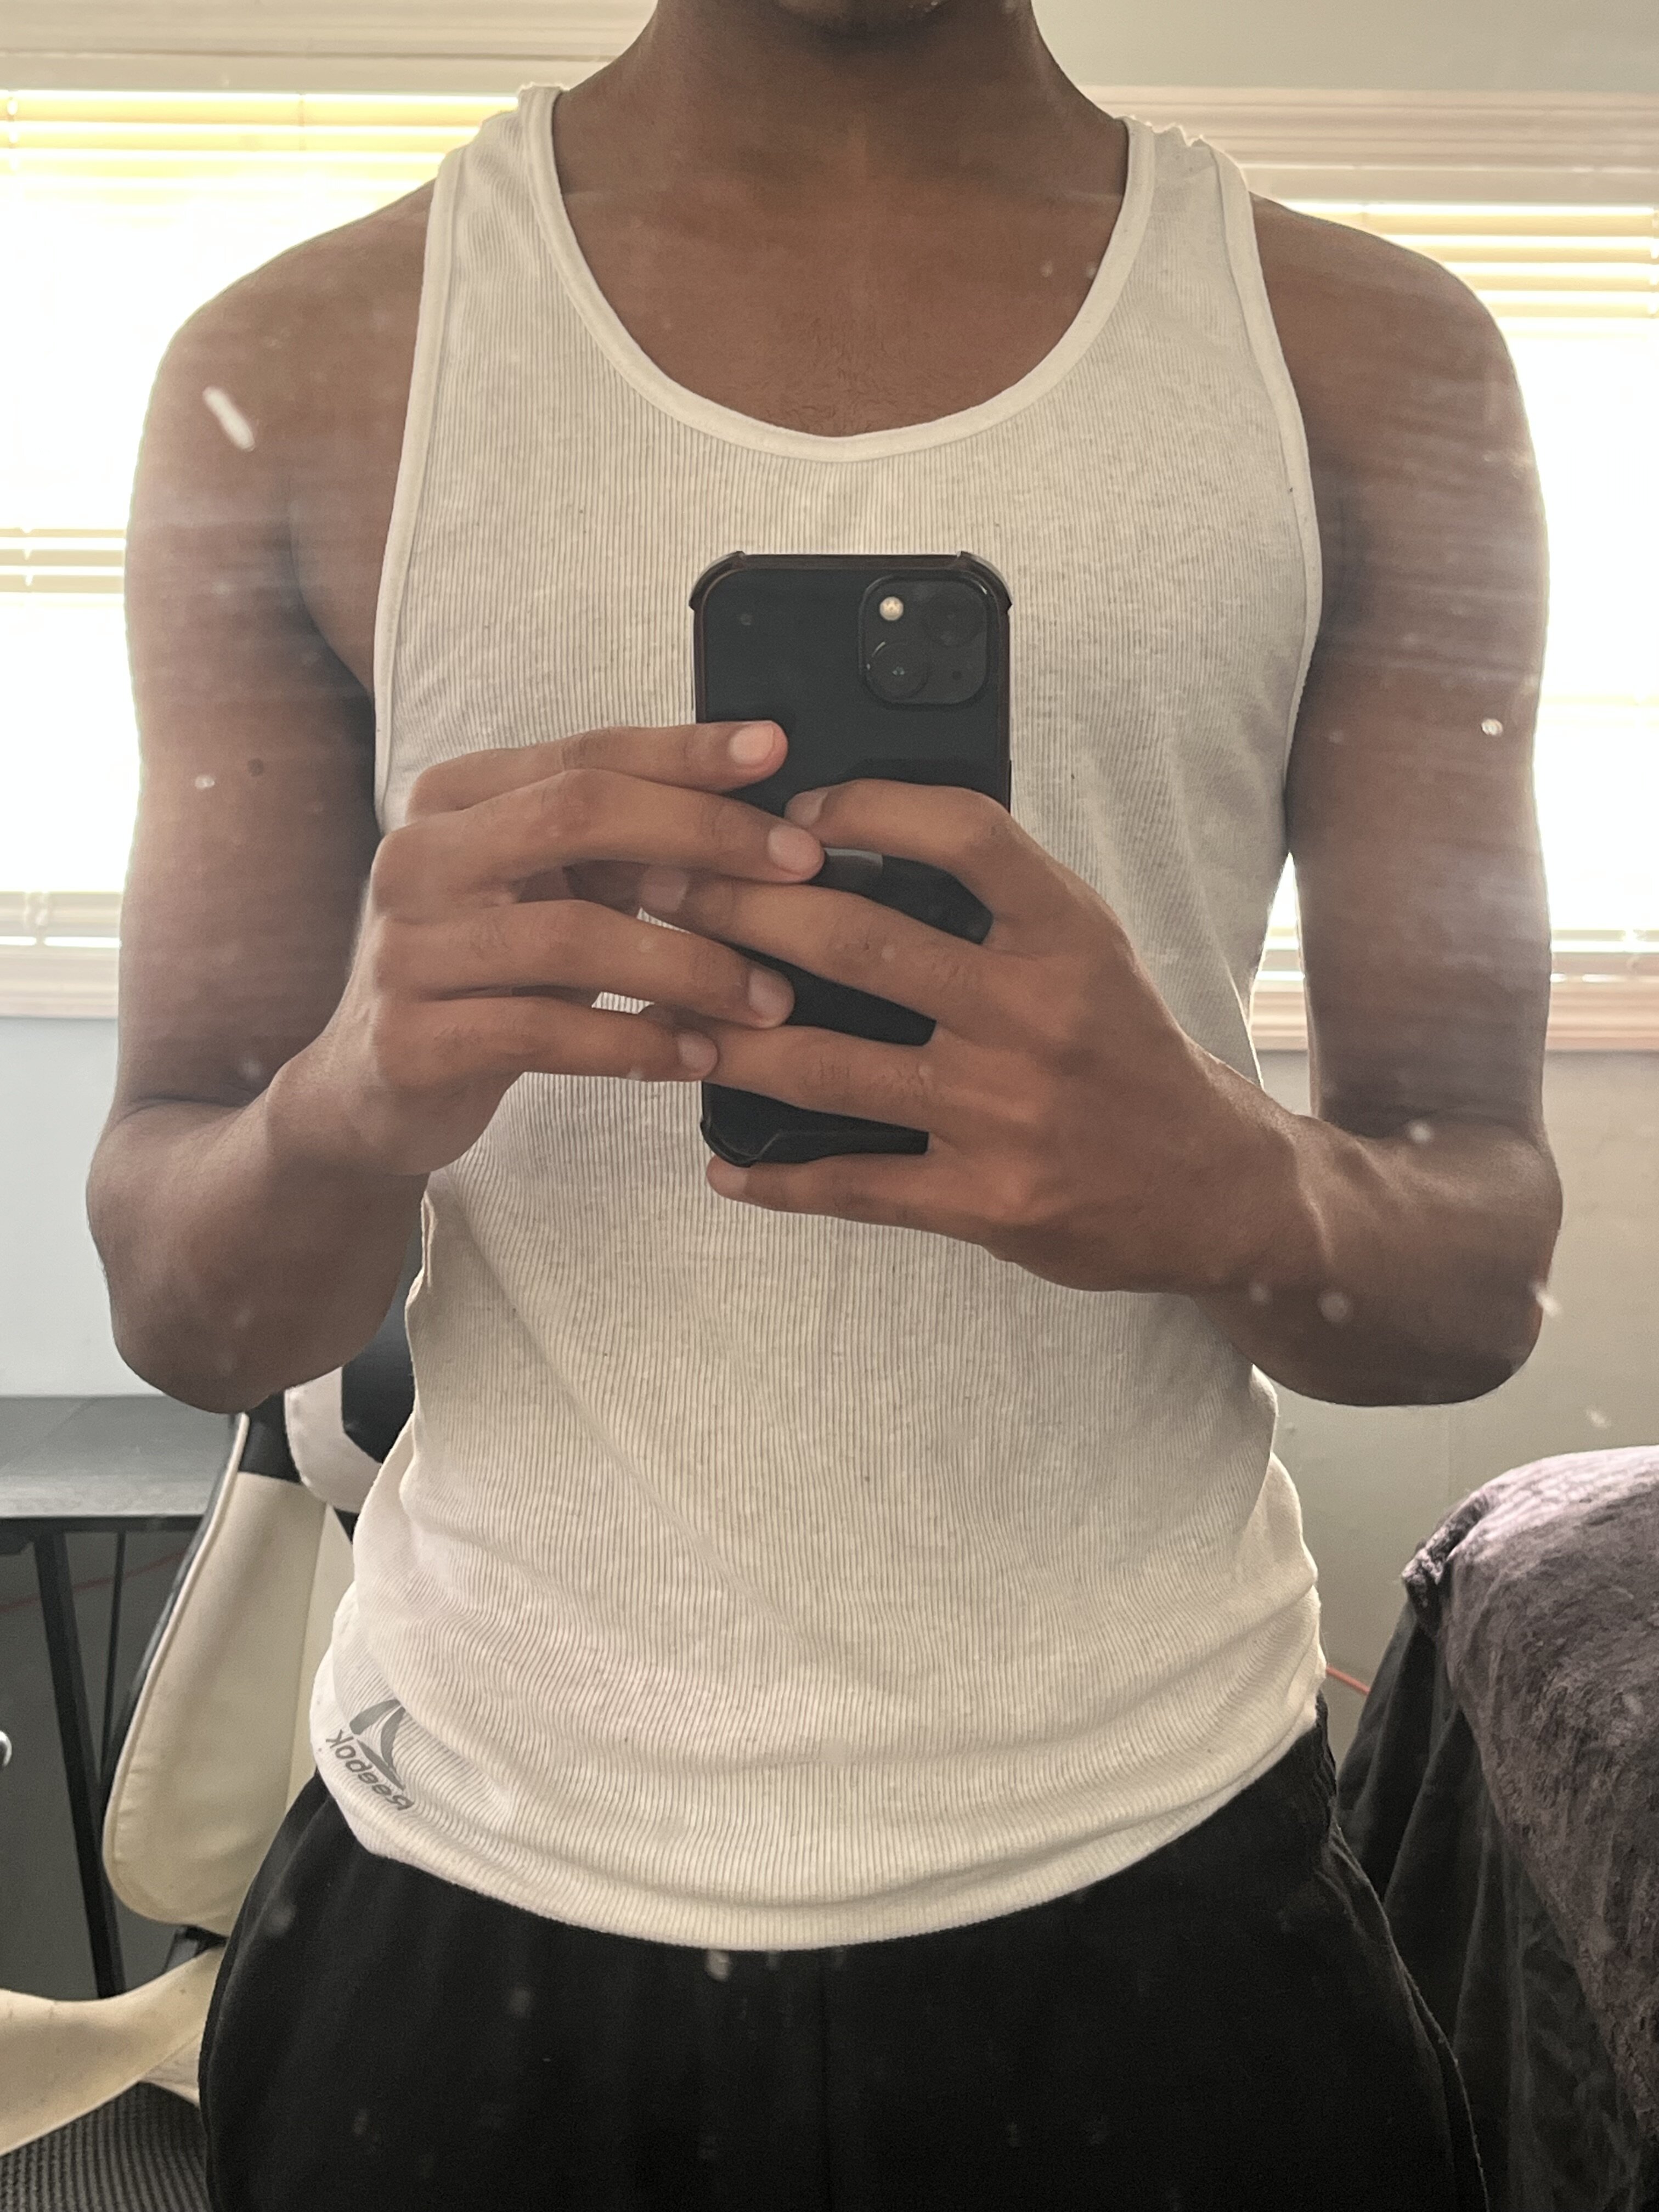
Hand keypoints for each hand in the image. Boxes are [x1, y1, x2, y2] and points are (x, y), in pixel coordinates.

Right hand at [266, 720, 821, 1178]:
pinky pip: (541, 1034)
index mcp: (453, 800)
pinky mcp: (408, 1041)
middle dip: (703, 836)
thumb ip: (622, 848)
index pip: (584, 753)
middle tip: (801, 869)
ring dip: (689, 965)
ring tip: (769, 996)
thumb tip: (758, 804)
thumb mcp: (549, 895)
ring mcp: (405, 949)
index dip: (683, 751)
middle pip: (577, 813)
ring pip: (570, 936)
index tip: (776, 751)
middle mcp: (417, 857)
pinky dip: (633, 1045)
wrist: (372, 1090)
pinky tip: (697, 1056)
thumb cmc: (489, 978)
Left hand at [637, 780, 1292, 1295]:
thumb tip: (852, 841)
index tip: (788, 812)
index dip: (864, 808)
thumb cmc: (1125, 1053)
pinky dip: (779, 1179)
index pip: (963, 833)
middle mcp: (1037, 1015)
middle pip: (861, 942)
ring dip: (729, 1042)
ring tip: (665, 1018)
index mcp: (1067, 933)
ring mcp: (1006, 1113)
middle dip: (740, 911)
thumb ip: (995, 901)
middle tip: (661, 891)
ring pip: (830, 1067)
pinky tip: (724, 1165)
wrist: (1212, 1187)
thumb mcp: (1087, 952)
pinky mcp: (988, 1200)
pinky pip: (856, 1184)